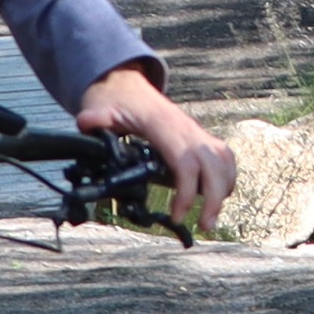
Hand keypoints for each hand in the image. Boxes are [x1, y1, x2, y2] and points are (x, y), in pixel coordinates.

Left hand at [80, 66, 235, 233]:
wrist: (126, 87)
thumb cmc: (115, 102)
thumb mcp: (101, 108)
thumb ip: (96, 118)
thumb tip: (87, 122)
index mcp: (164, 126)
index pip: (185, 162)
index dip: (187, 191)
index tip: (177, 215)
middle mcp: (186, 128)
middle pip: (213, 164)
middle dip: (214, 197)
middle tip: (204, 226)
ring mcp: (195, 132)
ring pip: (222, 160)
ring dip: (222, 190)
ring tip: (210, 219)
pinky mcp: (199, 137)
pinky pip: (223, 156)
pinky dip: (226, 176)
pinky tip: (218, 196)